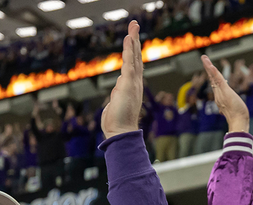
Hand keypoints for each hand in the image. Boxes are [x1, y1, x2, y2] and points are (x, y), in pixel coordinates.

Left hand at [101, 21, 143, 138]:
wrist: (120, 132)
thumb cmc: (116, 122)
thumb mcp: (116, 103)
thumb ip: (118, 93)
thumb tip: (117, 87)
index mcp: (132, 86)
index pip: (133, 64)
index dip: (133, 50)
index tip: (132, 38)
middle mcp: (135, 82)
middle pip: (136, 57)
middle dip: (135, 40)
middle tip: (134, 24)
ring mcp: (133, 82)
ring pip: (134, 57)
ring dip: (133, 40)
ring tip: (132, 26)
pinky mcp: (129, 84)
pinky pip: (129, 62)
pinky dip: (129, 49)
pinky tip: (129, 38)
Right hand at [202, 55, 248, 132]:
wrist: (238, 122)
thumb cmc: (237, 117)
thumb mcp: (232, 109)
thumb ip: (228, 106)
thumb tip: (223, 109)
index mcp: (219, 97)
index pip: (215, 83)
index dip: (211, 74)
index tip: (209, 66)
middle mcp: (218, 94)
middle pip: (212, 78)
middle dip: (208, 67)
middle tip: (204, 58)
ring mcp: (220, 93)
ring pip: (214, 78)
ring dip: (209, 67)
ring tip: (204, 58)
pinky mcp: (225, 92)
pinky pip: (218, 81)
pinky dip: (214, 73)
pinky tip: (211, 66)